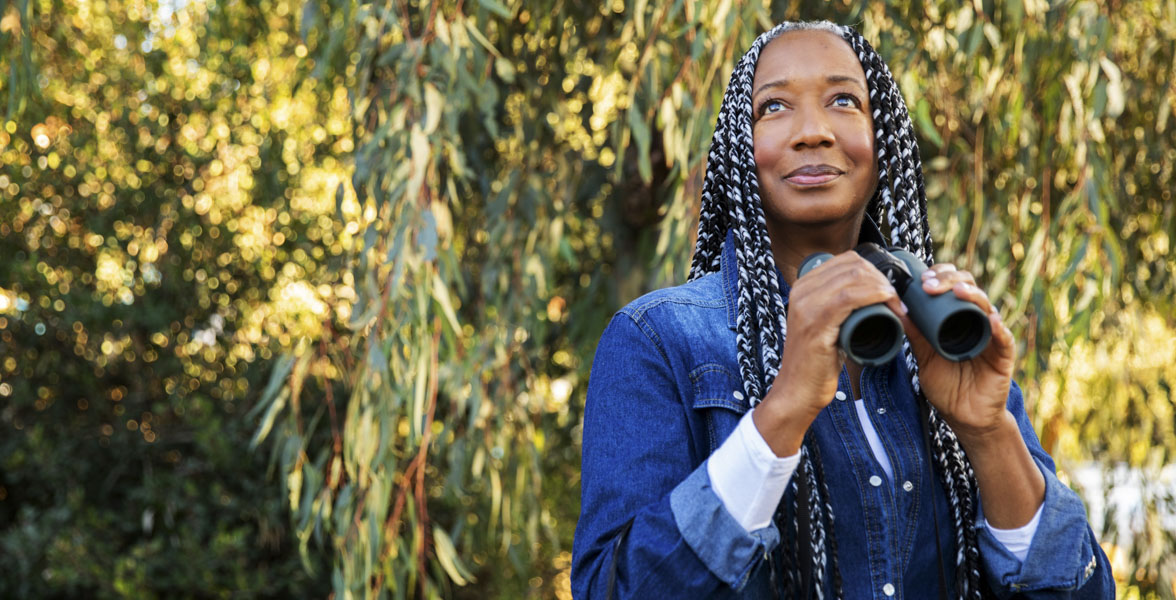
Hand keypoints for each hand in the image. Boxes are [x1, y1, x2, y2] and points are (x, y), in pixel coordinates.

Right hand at [754, 252, 903, 455]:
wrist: (797, 392)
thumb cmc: (817, 362)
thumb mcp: (825, 324)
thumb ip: (838, 306)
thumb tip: (870, 292)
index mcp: (803, 286)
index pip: (847, 260)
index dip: (876, 270)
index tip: (891, 291)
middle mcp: (801, 290)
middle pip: (852, 265)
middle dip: (883, 279)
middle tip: (898, 302)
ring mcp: (805, 306)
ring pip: (853, 277)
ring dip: (884, 288)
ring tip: (897, 307)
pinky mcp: (814, 324)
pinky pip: (848, 298)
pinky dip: (874, 297)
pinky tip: (888, 305)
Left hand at [899, 263, 1015, 441]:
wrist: (963, 417)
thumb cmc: (946, 385)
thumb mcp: (924, 356)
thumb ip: (914, 334)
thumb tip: (895, 307)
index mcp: (957, 318)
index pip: (953, 286)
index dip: (941, 276)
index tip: (922, 278)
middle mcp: (976, 321)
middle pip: (970, 289)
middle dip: (950, 280)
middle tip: (930, 284)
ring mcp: (991, 336)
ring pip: (987, 307)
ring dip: (973, 295)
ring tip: (958, 290)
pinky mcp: (1003, 355)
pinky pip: (1004, 338)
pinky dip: (997, 327)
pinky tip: (990, 319)